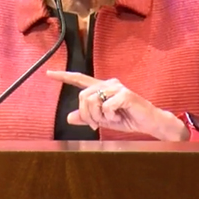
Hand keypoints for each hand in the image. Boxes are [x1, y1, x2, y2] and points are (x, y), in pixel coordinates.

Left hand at [46, 70, 184, 140]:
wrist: (150, 122)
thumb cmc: (127, 119)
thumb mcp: (103, 120)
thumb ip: (87, 117)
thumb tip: (69, 117)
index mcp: (102, 88)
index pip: (80, 80)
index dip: (64, 77)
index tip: (49, 74)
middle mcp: (108, 84)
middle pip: (82, 96)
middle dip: (86, 114)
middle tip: (95, 124)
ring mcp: (117, 87)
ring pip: (92, 101)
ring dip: (98, 116)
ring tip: (109, 119)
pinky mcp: (125, 94)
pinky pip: (106, 106)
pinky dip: (110, 116)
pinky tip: (119, 115)